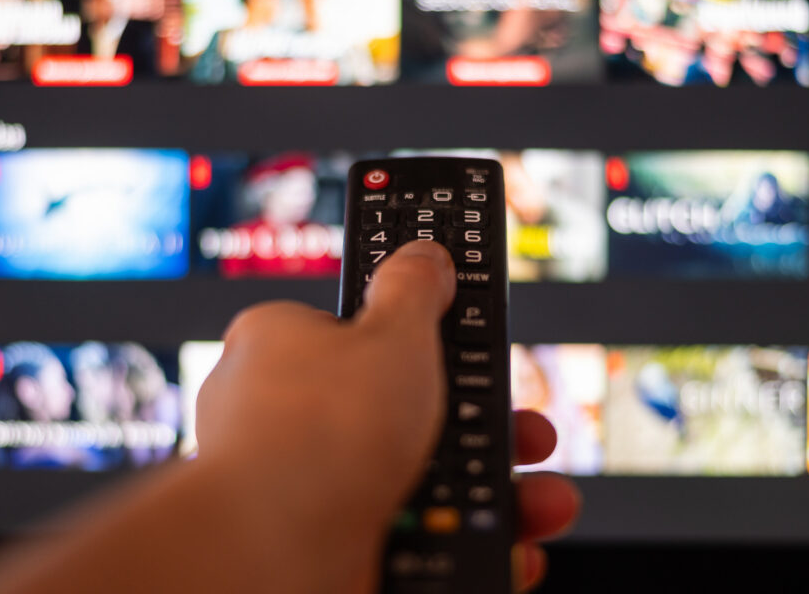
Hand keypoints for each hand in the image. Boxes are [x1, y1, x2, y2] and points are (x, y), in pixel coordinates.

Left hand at [195, 241, 579, 592]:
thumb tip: (424, 257)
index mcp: (283, 345)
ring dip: (488, 495)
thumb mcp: (394, 331)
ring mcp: (300, 482)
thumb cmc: (318, 431)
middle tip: (526, 435)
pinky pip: (403, 534)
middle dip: (483, 431)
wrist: (271, 551)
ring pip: (412, 480)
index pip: (365, 331)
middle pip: (402, 412)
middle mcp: (282, 413)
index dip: (432, 340)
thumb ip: (415, 288)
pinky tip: (499, 551)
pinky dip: (453, 541)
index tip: (479, 352)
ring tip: (536, 506)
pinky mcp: (319, 539)